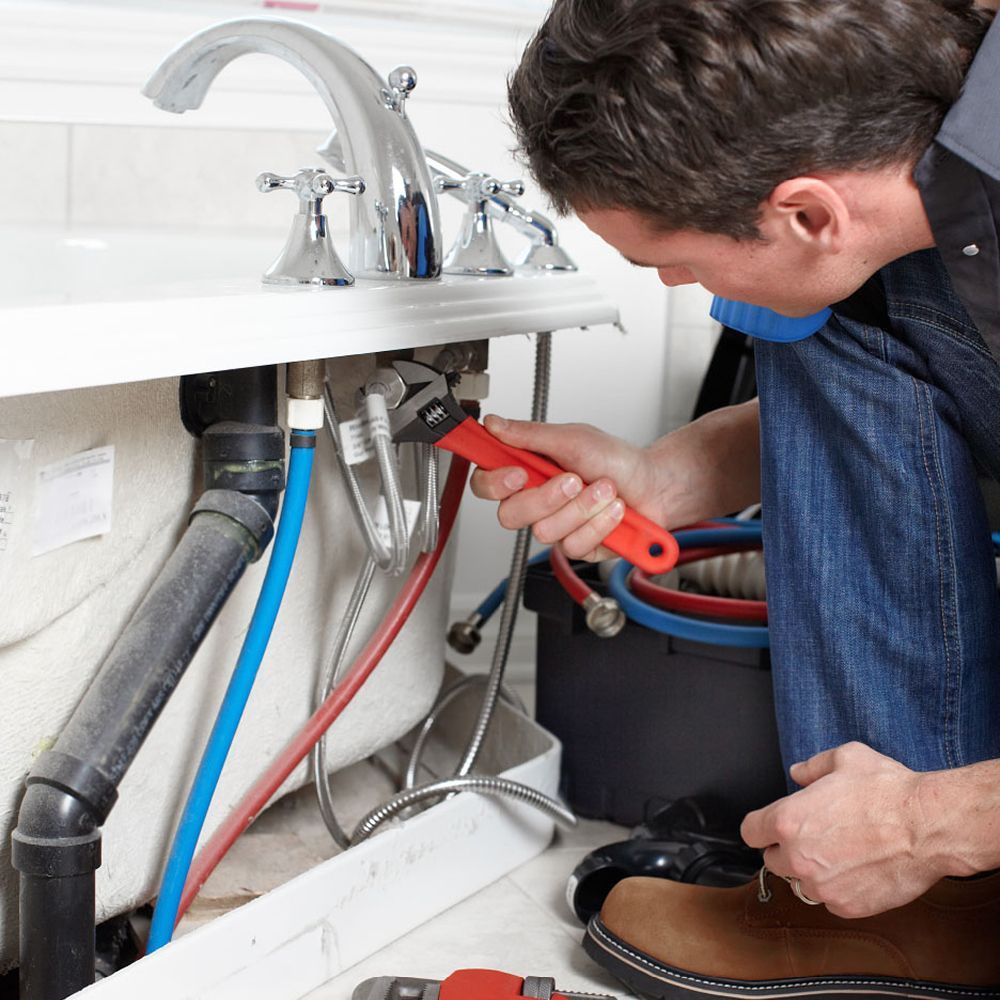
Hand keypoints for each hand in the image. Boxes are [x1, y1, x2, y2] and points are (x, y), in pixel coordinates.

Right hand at [470, 416, 654, 560]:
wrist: (655, 485)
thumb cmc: (616, 459)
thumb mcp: (573, 438)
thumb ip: (530, 435)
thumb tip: (494, 424)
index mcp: (528, 471)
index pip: (486, 484)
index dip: (494, 482)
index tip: (517, 472)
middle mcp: (537, 501)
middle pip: (510, 514)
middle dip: (547, 497)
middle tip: (573, 479)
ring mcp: (556, 526)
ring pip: (544, 531)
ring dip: (582, 507)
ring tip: (604, 489)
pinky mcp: (576, 546)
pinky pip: (573, 544)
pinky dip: (599, 523)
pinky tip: (613, 511)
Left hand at [740, 742, 948, 917]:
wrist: (927, 826)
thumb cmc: (886, 790)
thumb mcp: (845, 759)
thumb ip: (813, 767)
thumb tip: (797, 773)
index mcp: (788, 820)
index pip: (750, 832)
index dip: (761, 827)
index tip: (771, 826)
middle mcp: (797, 857)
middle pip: (772, 860)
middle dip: (787, 849)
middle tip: (815, 837)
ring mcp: (821, 885)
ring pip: (800, 883)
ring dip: (812, 871)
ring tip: (840, 853)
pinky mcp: (846, 906)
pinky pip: (829, 900)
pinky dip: (839, 889)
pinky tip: (858, 870)